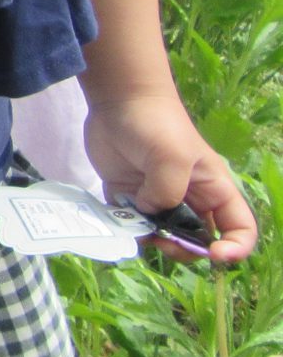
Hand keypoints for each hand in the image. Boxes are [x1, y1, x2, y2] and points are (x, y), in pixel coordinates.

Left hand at [84, 92, 257, 261]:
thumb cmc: (156, 125)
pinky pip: (130, 223)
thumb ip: (168, 192)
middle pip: (197, 240)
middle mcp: (188, 198)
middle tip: (164, 240)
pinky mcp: (128, 194)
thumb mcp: (173, 157)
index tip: (214, 255)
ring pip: (163, 235)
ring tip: (138, 229)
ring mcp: (157, 198)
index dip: (234, 248)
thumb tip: (150, 212)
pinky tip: (117, 221)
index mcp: (212, 190)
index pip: (238, 228)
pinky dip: (126, 229)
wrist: (118, 100)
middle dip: (185, 249)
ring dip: (153, 240)